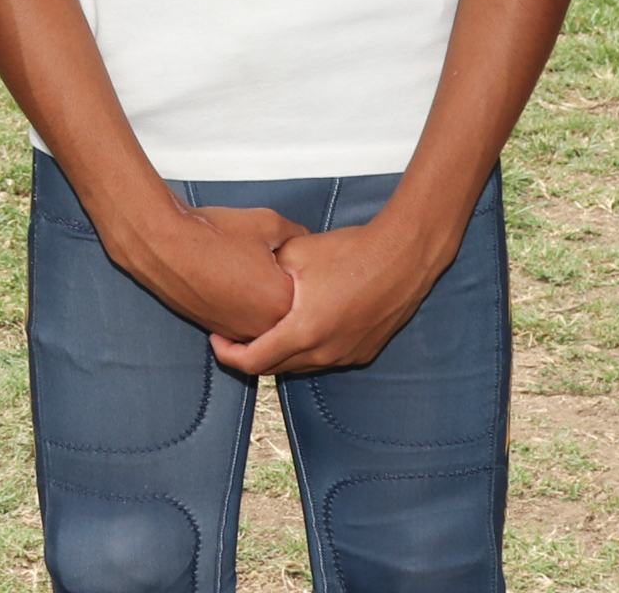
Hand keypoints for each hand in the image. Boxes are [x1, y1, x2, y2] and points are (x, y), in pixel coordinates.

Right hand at [102, 198, 297, 343]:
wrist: (165, 244)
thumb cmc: (215, 233)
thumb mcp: (269, 223)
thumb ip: (297, 235)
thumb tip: (305, 241)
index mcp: (282, 303)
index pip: (309, 292)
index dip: (301, 268)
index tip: (291, 253)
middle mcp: (263, 327)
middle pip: (288, 311)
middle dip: (282, 286)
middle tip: (269, 260)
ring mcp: (238, 332)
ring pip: (264, 320)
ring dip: (262, 299)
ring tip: (248, 267)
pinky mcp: (216, 329)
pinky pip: (241, 322)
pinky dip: (241, 304)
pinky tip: (232, 278)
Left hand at [212, 215, 442, 377]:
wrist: (401, 257)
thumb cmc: (350, 251)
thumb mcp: (295, 252)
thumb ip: (265, 271)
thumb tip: (245, 277)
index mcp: (303, 332)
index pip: (253, 362)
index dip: (227, 354)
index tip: (216, 338)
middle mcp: (324, 353)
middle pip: (274, 368)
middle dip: (250, 353)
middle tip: (235, 332)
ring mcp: (346, 356)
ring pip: (300, 365)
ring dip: (280, 352)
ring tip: (266, 326)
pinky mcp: (362, 352)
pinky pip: (325, 359)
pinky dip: (306, 349)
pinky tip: (302, 324)